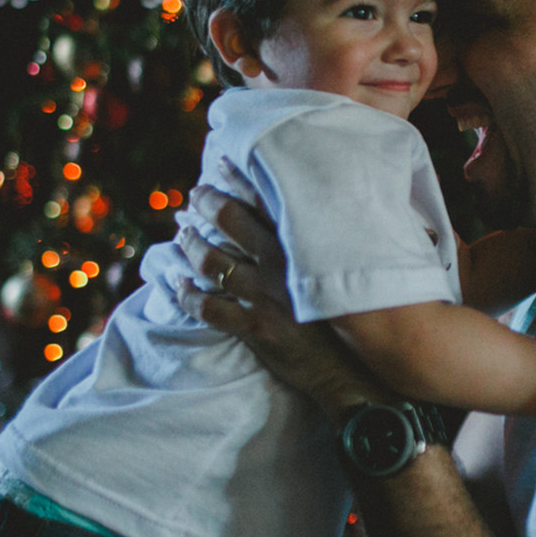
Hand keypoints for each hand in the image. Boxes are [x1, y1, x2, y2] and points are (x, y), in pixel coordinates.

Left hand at [176, 186, 389, 420]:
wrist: (355, 372)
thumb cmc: (358, 320)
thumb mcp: (350, 271)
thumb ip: (335, 242)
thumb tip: (331, 217)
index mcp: (306, 246)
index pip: (266, 200)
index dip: (238, 180)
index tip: (221, 164)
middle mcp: (281, 265)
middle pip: (230, 221)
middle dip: (206, 203)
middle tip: (194, 197)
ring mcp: (264, 297)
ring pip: (213, 261)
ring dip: (191, 244)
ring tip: (182, 234)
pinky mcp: (253, 328)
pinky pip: (208, 308)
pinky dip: (186, 293)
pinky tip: (177, 283)